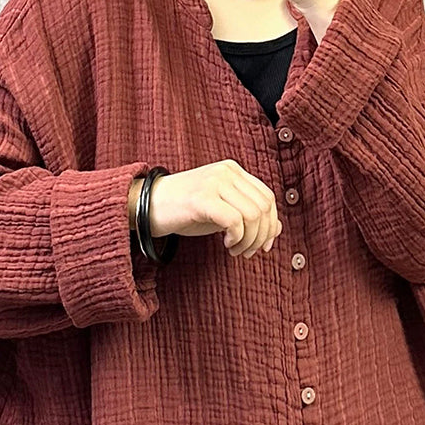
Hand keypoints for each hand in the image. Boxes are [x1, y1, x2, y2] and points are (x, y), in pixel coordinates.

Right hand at [137, 161, 282, 257]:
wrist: (146, 206)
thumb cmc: (185, 211)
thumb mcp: (222, 211)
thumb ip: (248, 215)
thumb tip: (277, 229)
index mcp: (234, 171)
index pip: (268, 197)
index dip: (271, 225)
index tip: (263, 246)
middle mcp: (227, 172)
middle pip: (264, 207)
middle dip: (261, 236)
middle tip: (247, 252)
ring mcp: (214, 183)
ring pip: (253, 215)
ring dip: (248, 240)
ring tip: (235, 250)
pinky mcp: (202, 198)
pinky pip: (234, 221)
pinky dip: (236, 238)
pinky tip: (226, 245)